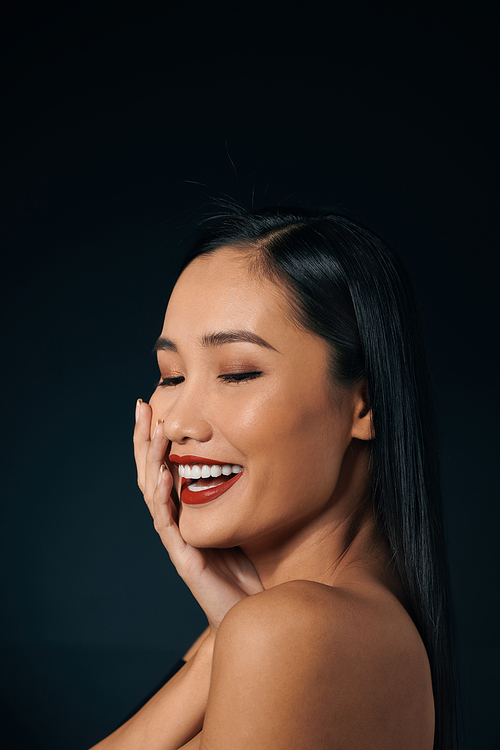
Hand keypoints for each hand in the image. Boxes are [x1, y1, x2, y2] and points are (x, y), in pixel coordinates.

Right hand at [133, 399, 263, 633]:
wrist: (250, 613)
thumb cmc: (243, 571)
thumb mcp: (236, 521)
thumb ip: (227, 496)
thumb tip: (235, 458)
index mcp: (183, 512)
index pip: (162, 467)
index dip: (154, 439)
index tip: (150, 406)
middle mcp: (174, 522)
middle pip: (150, 474)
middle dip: (145, 440)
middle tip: (141, 408)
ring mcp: (176, 539)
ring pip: (154, 493)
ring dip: (153, 460)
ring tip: (156, 431)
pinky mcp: (184, 557)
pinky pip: (169, 522)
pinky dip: (164, 497)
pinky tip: (165, 475)